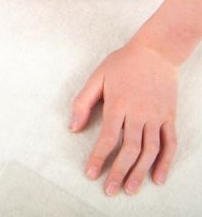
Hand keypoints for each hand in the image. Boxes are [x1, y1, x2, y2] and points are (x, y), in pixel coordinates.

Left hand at [70, 40, 178, 195]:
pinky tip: (158, 178)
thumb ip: (83, 102)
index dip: (99, 157)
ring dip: (140, 172)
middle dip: (119, 172)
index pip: (108, 137)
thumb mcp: (97, 77)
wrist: (155, 51)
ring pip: (150, 150)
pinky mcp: (170, 117)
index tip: (90, 173)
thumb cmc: (122, 63)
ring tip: (131, 190)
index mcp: (118, 103)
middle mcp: (139, 113)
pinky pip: (170, 143)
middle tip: (109, 190)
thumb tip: (72, 127)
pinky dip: (165, 162)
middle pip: (130, 149)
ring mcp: (157, 116)